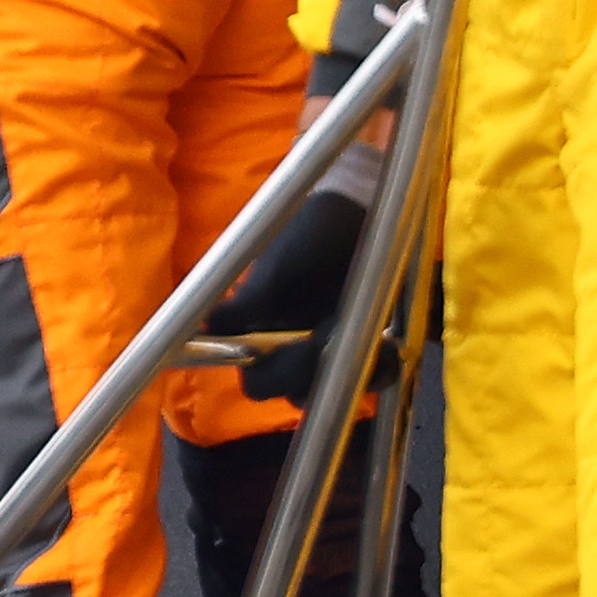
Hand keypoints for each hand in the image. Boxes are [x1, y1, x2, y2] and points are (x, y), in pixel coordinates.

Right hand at [209, 184, 373, 373]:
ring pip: (336, 387)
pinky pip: (372, 372)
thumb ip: (248, 300)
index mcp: (261, 331)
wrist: (359, 205)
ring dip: (354, 378)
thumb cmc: (309, 230)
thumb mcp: (276, 265)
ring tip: (373, 350)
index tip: (298, 346)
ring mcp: (331, 345)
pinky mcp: (368, 338)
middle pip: (296, 391)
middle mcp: (292, 345)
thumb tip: (207, 325)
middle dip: (314, 378)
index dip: (273, 374)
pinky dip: (381, 369)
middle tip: (332, 342)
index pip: (257, 377)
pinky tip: (390, 347)